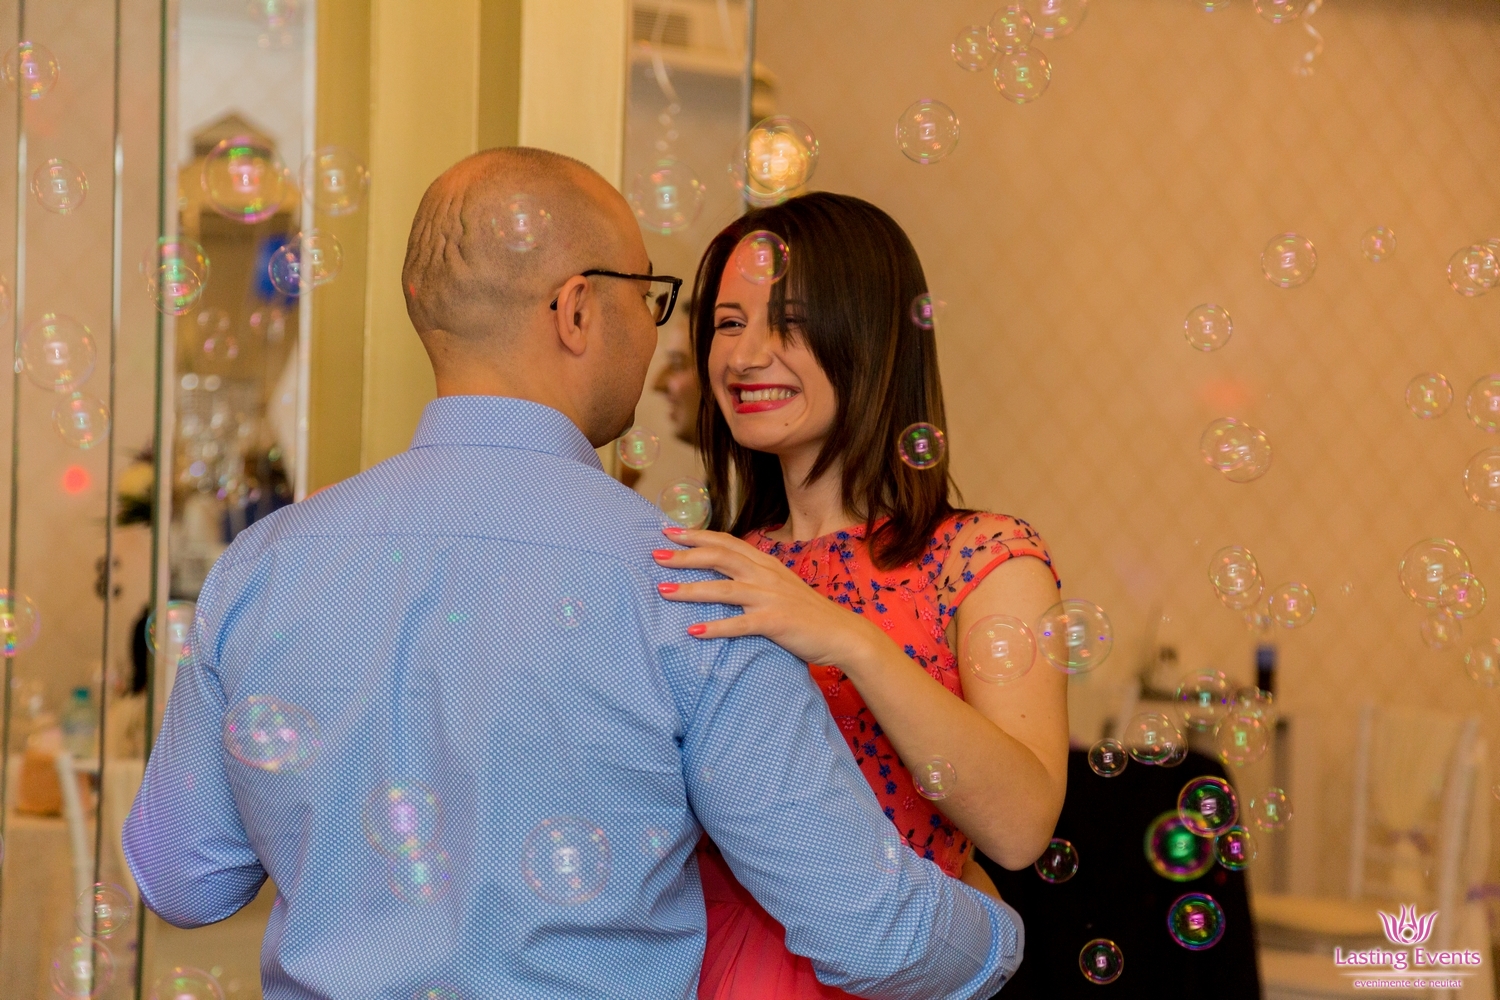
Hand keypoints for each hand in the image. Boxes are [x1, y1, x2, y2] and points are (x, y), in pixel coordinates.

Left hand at [652, 526, 885, 670]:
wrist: (842, 633)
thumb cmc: (807, 612)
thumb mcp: (780, 586)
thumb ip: (755, 577)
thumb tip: (724, 575)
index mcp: (766, 564)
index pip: (726, 542)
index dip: (696, 535)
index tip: (668, 531)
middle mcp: (766, 575)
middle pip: (719, 557)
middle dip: (685, 555)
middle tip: (655, 555)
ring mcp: (770, 598)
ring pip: (723, 589)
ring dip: (691, 589)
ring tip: (663, 591)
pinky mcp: (775, 622)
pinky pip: (740, 624)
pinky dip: (715, 627)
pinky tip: (693, 631)